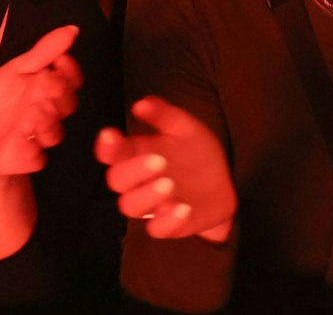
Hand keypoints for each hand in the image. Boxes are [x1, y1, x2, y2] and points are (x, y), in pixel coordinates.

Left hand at [0, 25, 82, 176]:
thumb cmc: (1, 103)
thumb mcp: (17, 70)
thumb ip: (44, 51)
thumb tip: (72, 29)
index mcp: (51, 91)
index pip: (73, 79)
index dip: (69, 70)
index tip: (57, 62)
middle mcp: (51, 114)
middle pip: (66, 102)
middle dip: (49, 92)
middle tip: (32, 89)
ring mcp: (41, 138)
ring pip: (54, 130)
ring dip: (38, 119)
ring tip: (22, 116)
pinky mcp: (29, 159)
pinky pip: (35, 156)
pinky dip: (24, 145)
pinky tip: (12, 137)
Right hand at [96, 97, 235, 241]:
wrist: (224, 183)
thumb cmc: (196, 153)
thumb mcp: (185, 127)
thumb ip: (164, 114)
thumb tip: (141, 104)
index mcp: (137, 154)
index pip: (112, 152)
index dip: (107, 146)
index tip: (111, 134)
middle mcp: (139, 181)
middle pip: (117, 181)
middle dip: (133, 171)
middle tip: (159, 160)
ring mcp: (153, 205)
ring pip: (131, 206)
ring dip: (147, 195)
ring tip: (169, 184)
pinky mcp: (169, 225)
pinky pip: (158, 229)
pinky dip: (167, 221)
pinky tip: (184, 208)